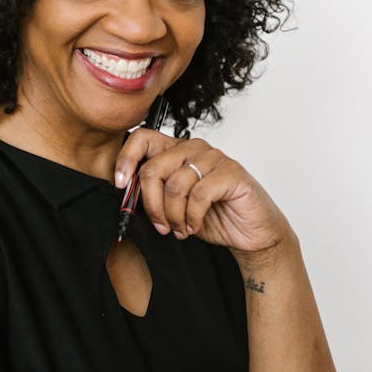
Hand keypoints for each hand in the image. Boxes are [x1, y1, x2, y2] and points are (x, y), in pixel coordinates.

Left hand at [114, 130, 289, 256]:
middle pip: (153, 168)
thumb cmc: (215, 217)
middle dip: (151, 205)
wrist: (252, 233)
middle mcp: (195, 149)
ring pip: (175, 185)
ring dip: (173, 216)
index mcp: (178, 151)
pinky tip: (195, 226)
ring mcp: (214, 158)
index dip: (126, 159)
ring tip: (181, 229)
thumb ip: (155, 193)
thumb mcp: (175, 206)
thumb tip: (125, 192)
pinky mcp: (231, 173)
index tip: (119, 184)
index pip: (143, 138)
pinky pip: (198, 194)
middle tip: (161, 225)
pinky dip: (192, 217)